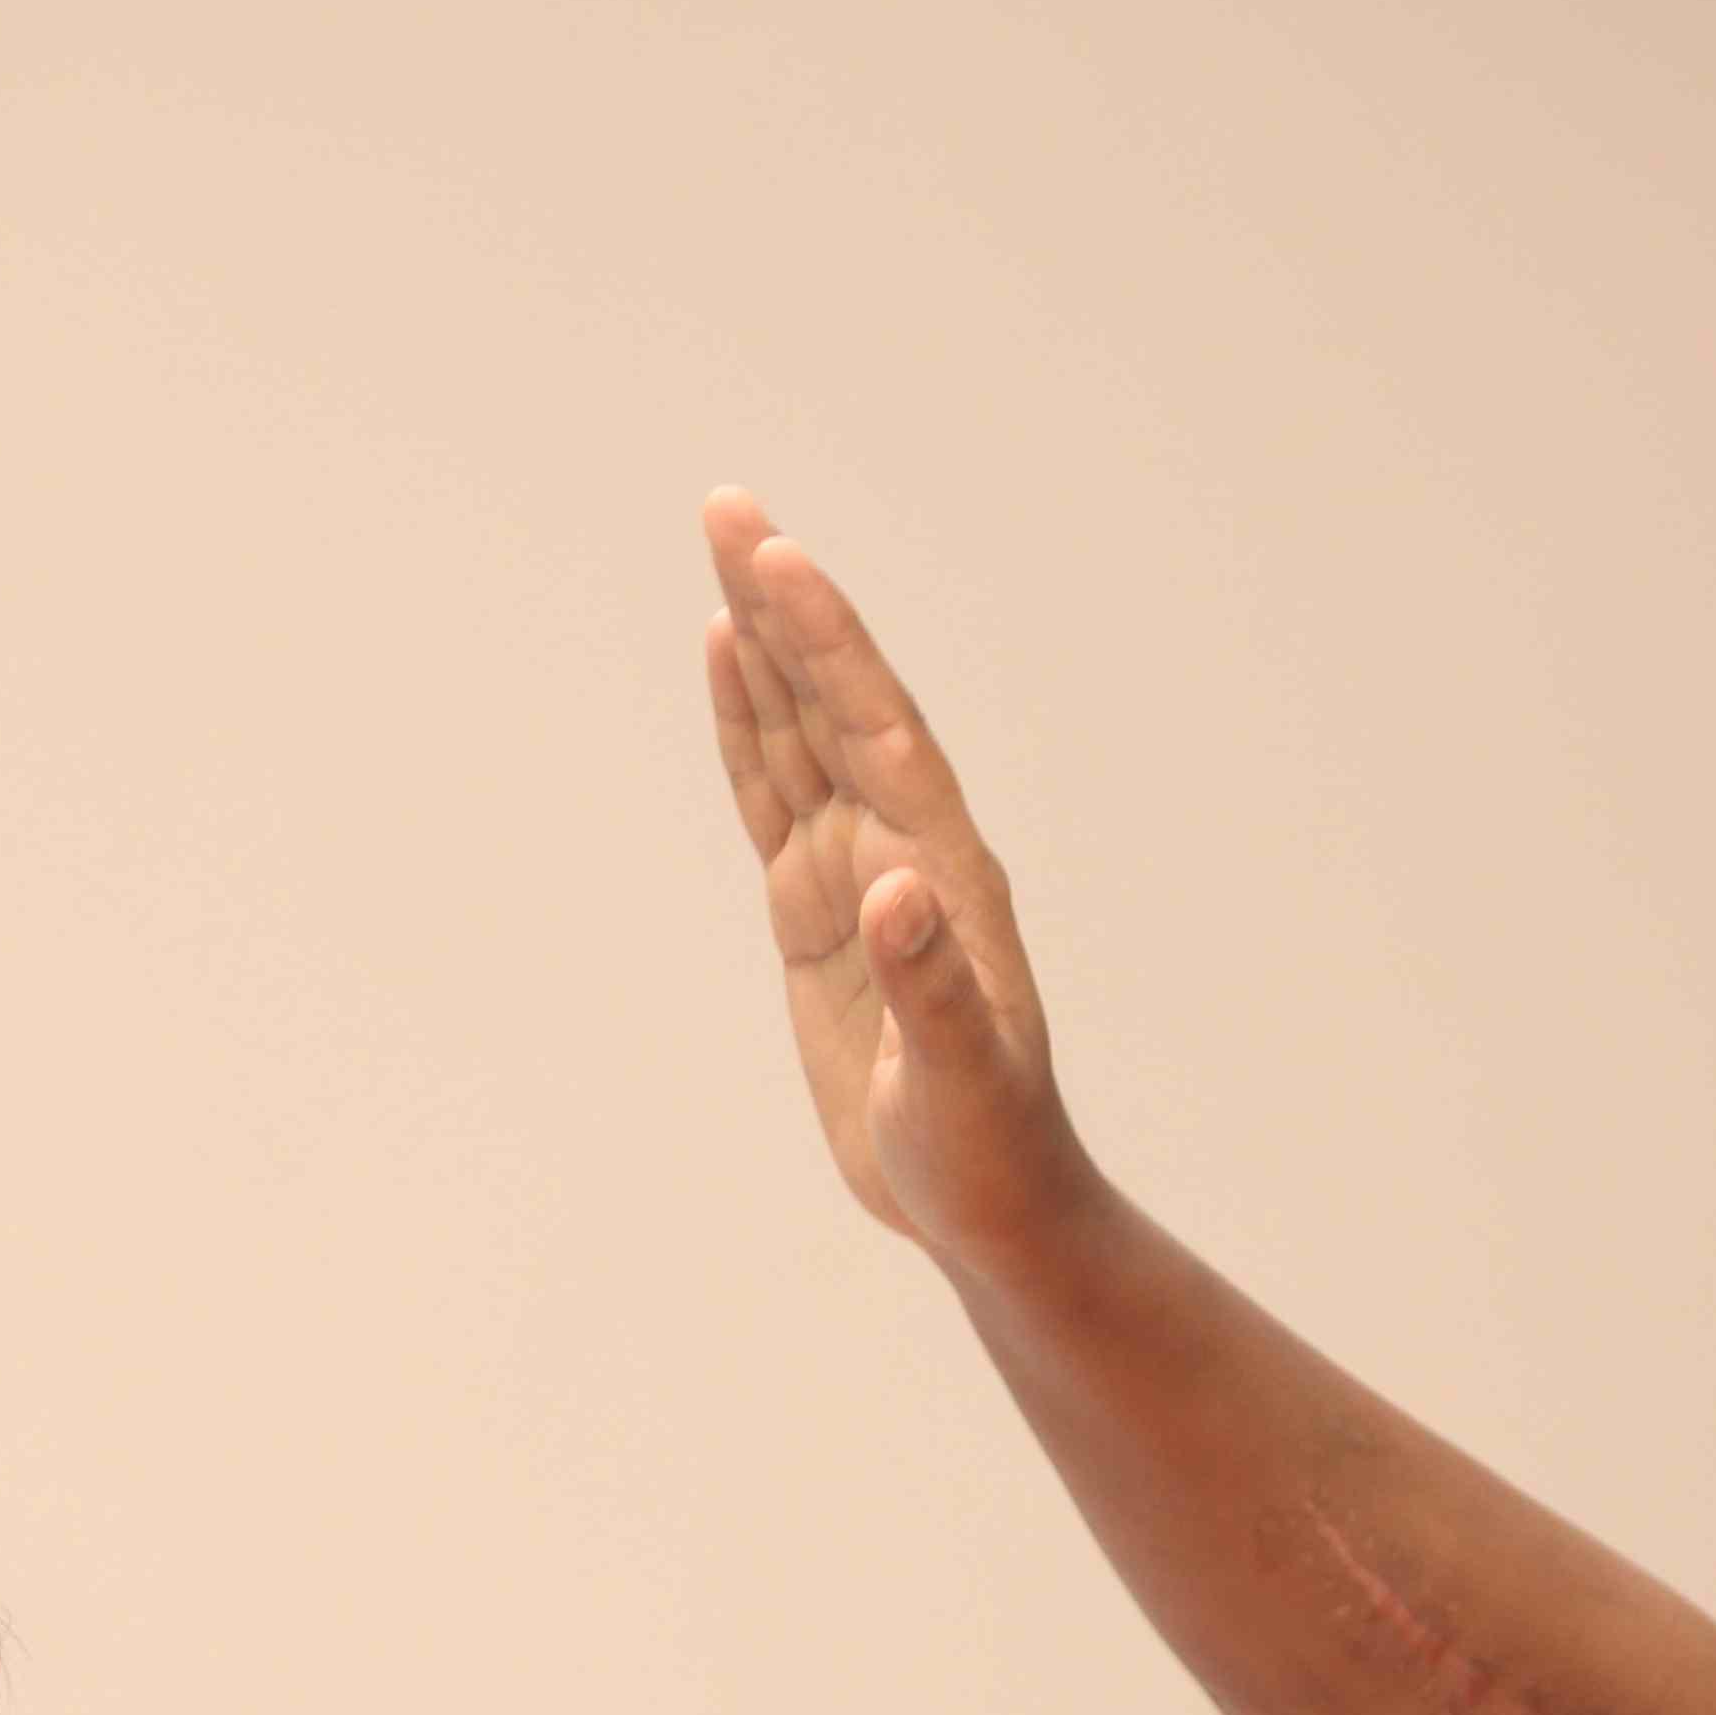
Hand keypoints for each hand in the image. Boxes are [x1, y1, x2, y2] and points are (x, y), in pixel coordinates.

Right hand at [700, 489, 1096, 1265]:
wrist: (990, 1205)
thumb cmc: (989, 1150)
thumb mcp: (962, 1081)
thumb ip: (932, 987)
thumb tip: (893, 894)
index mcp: (943, 875)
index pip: (877, 731)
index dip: (828, 647)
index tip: (775, 562)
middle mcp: (904, 852)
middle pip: (836, 706)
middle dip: (785, 609)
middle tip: (726, 508)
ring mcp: (860, 878)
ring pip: (802, 739)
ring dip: (764, 651)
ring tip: (725, 555)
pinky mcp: (821, 918)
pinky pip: (775, 802)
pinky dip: (750, 733)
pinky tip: (729, 670)